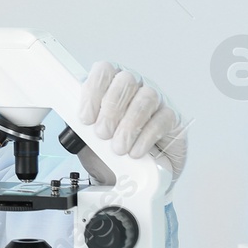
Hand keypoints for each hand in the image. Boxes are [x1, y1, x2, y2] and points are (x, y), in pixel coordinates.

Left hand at [77, 60, 187, 183]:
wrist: (127, 176)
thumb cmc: (105, 150)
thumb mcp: (85, 136)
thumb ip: (78, 124)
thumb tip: (75, 120)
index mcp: (110, 83)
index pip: (103, 70)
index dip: (93, 92)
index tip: (85, 118)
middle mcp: (135, 85)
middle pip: (126, 81)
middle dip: (111, 109)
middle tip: (102, 133)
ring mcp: (156, 100)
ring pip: (146, 98)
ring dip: (129, 125)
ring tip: (118, 148)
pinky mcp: (172, 118)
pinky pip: (162, 120)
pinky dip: (146, 137)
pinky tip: (135, 151)